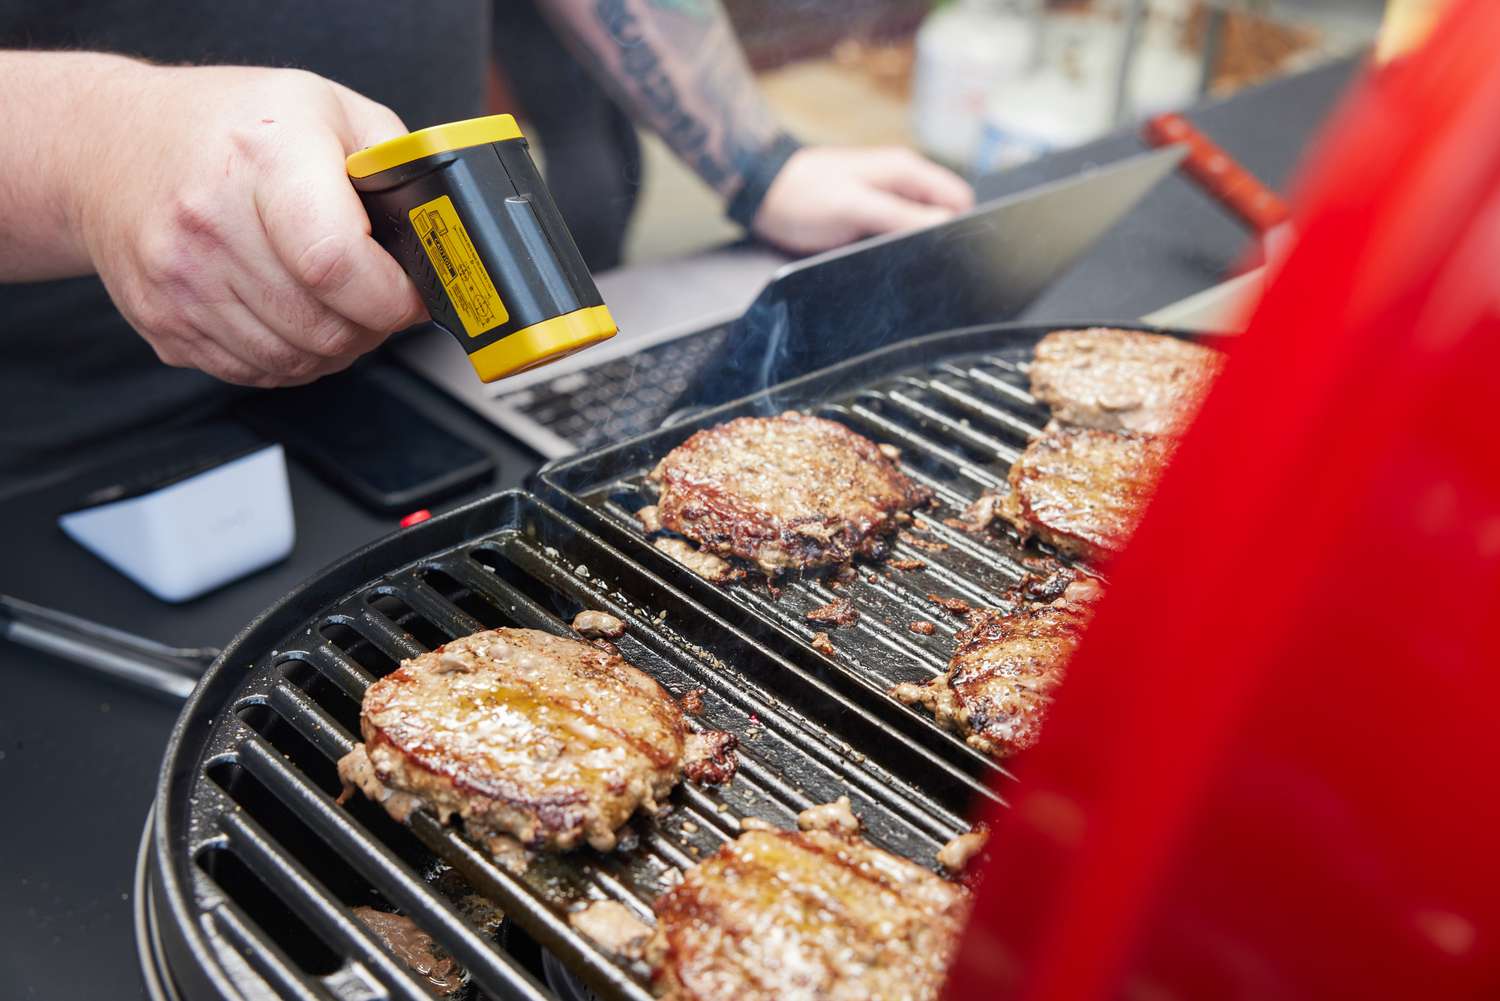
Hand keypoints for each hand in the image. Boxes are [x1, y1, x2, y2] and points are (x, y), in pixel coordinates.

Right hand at [77, 63, 424, 386]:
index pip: (337, 262)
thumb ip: (394, 164)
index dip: (391, 296)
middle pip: (325, 327)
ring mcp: (181, 281)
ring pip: (296, 361)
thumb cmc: (225, 125)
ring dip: (334, 346)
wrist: (106, 145)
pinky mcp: (165, 324)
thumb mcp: (326, 107)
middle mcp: (211, 222)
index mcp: (264, 158)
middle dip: (372, 324)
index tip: (407, 292)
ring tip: (333, 301)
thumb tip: (440, 232)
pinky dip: (291, 357)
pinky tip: (289, 314)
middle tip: (375, 295)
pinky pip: (256, 372)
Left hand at [750, 146, 974, 254]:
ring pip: (919, 230)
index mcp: (906, 172)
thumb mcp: (854, 207)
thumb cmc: (803, 195)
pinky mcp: (870, 220)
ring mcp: (886, 202)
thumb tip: (945, 226)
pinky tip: (883, 263)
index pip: (957, 199)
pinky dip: (895, 250)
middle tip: (922, 265)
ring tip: (900, 266)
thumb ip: (900, 215)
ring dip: (915, 248)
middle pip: (942, 217)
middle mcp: (901, 185)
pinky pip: (896, 237)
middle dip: (939, 240)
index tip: (952, 253)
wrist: (763, 196)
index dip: (961, 226)